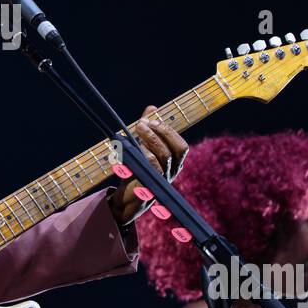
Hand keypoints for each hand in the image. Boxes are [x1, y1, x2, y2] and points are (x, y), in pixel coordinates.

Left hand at [108, 106, 188, 224]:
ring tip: (136, 131)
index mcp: (174, 164)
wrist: (125, 198)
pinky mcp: (147, 191)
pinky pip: (147, 174)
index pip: (181, 147)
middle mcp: (171, 174)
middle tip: (141, 123)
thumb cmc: (137, 170)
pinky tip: (131, 149)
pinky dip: (140, 158)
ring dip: (149, 142)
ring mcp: (160, 183)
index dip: (169, 132)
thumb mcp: (141, 146)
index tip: (153, 120)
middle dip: (158, 134)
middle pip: (173, 152)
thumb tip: (152, 108)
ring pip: (161, 160)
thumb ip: (148, 129)